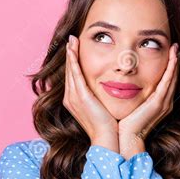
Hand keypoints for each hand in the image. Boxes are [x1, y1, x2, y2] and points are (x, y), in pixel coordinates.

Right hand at [63, 35, 118, 151]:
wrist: (108, 139)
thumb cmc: (109, 126)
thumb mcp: (102, 108)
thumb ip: (100, 97)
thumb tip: (106, 88)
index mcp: (75, 101)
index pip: (73, 76)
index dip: (73, 61)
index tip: (75, 48)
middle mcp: (71, 98)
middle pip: (70, 71)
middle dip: (70, 54)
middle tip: (72, 39)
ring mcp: (74, 97)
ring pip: (70, 70)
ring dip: (70, 53)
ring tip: (72, 40)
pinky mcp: (80, 97)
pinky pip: (75, 74)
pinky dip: (73, 60)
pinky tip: (73, 49)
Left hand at [118, 43, 179, 159]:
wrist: (124, 140)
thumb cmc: (123, 126)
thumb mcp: (129, 107)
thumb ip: (131, 97)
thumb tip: (121, 85)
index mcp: (158, 104)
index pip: (166, 81)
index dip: (168, 67)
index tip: (168, 52)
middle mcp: (164, 103)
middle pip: (172, 77)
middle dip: (174, 61)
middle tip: (175, 46)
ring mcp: (163, 103)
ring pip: (172, 77)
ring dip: (174, 61)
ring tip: (175, 47)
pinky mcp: (159, 103)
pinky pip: (167, 81)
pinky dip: (171, 68)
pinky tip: (172, 57)